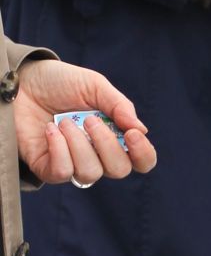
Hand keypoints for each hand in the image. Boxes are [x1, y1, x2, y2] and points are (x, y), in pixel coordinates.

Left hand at [14, 59, 156, 185]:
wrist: (22, 82)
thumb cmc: (60, 82)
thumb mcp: (94, 85)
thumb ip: (119, 105)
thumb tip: (141, 129)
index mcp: (115, 135)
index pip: (141, 160)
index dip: (143, 154)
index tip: (132, 134)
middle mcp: (97, 154)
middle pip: (119, 170)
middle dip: (106, 145)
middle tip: (89, 119)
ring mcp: (72, 163)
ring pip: (90, 173)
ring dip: (78, 144)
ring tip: (64, 122)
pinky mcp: (47, 167)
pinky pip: (62, 172)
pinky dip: (58, 149)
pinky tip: (50, 130)